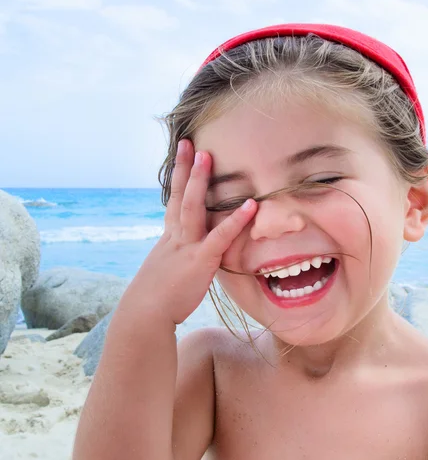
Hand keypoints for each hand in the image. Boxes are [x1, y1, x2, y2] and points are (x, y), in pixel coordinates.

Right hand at [123, 139, 256, 323]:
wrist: (145, 315)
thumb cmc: (155, 299)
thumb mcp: (165, 272)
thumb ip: (178, 258)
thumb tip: (184, 256)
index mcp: (169, 240)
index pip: (173, 202)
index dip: (178, 178)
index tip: (182, 155)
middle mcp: (175, 238)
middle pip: (179, 197)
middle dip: (186, 170)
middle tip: (192, 144)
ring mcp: (186, 247)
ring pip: (191, 208)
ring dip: (200, 182)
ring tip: (208, 157)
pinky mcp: (200, 261)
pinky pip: (219, 237)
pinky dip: (235, 220)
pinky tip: (250, 206)